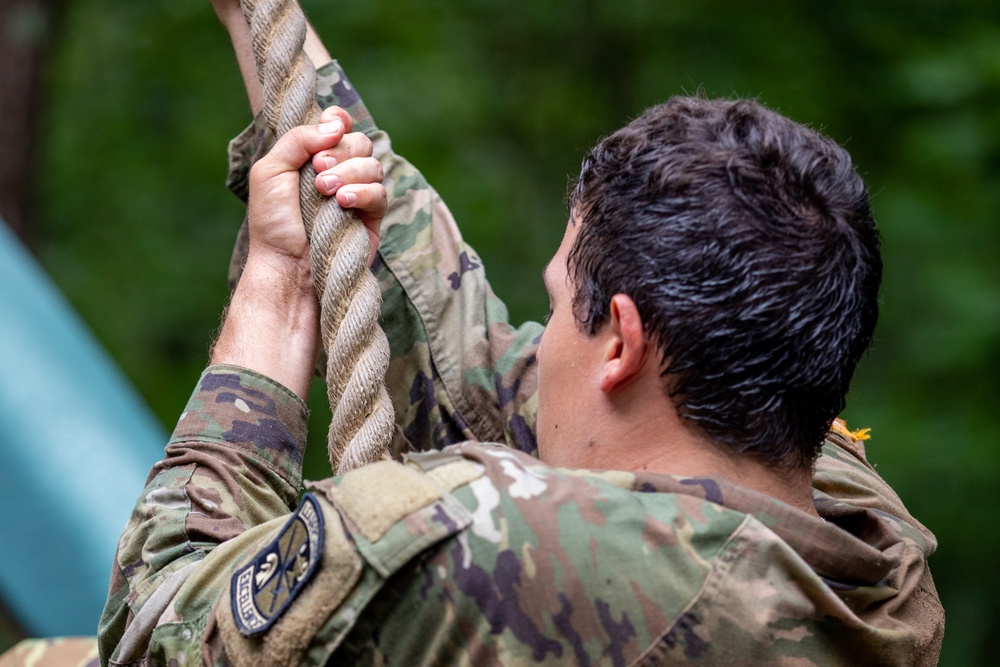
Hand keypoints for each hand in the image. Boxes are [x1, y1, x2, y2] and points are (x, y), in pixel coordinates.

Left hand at [247, 105, 386, 268]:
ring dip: (349, 172)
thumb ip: (297, 139)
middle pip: (360, 142)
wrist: (287, 264)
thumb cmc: (273, 222)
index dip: (339, 121)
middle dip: (340, 151)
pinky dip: (363, 192)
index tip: (333, 124)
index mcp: (313, 158)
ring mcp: (357, 195)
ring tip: (325, 191)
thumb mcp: (270, 172)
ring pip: (373, 165)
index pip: (337, 127)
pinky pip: (380, 194)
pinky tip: (343, 202)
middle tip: (317, 170)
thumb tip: (336, 124)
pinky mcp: (371, 219)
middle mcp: (338, 173)